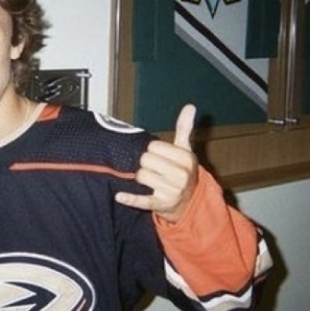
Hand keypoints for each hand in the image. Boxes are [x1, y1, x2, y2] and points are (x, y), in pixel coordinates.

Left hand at [115, 104, 197, 222]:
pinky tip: (119, 196)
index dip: (152, 149)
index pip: (155, 147)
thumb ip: (184, 128)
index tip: (158, 154)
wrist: (189, 201)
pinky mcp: (160, 205)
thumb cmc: (183, 170)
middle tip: (153, 167)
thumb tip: (190, 105)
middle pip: (146, 160)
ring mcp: (171, 192)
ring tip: (150, 178)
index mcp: (187, 159)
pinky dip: (130, 199)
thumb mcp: (186, 150)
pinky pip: (141, 201)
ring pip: (141, 176)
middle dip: (146, 162)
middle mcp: (181, 176)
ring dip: (141, 176)